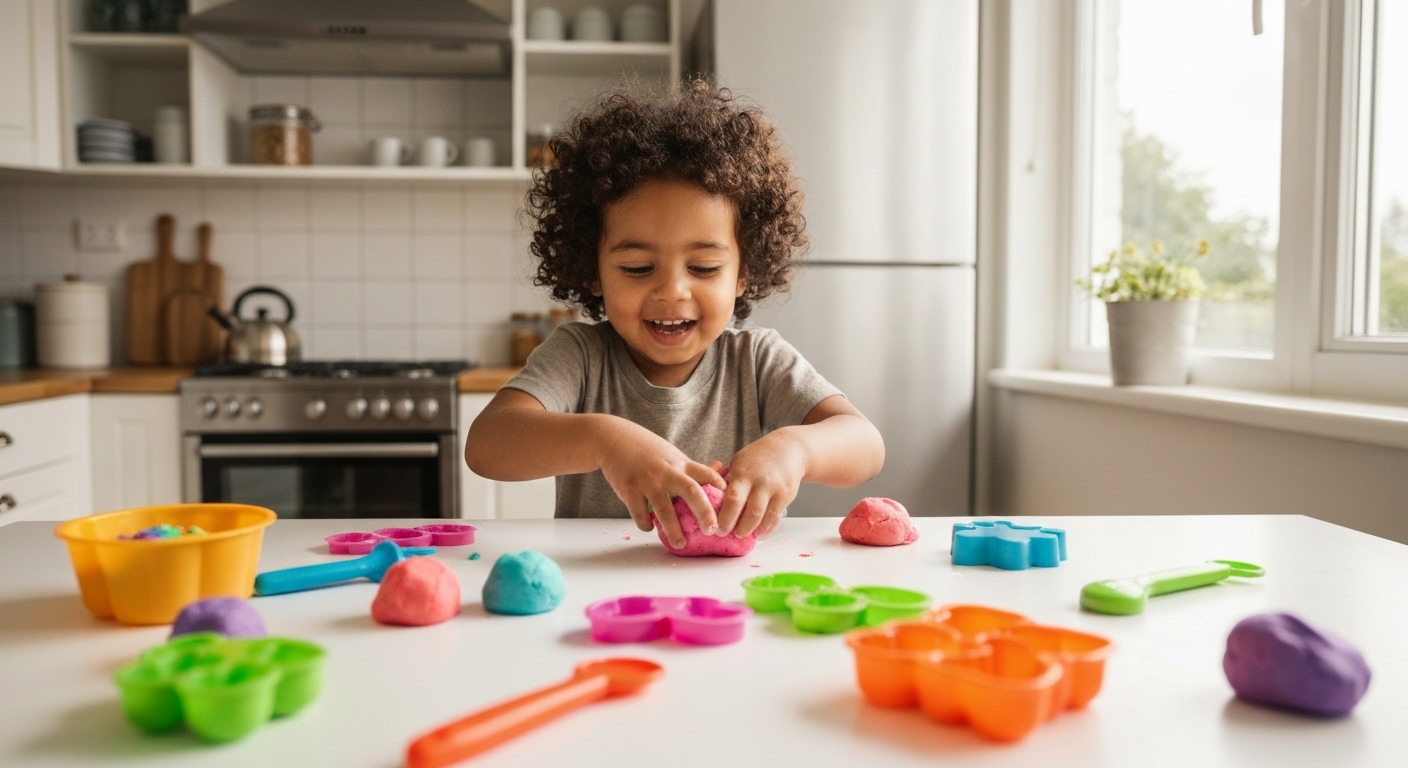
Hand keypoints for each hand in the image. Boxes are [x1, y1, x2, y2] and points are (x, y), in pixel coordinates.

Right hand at [594, 417, 724, 548]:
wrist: (613, 438)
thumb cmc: (646, 449)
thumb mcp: (671, 454)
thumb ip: (688, 469)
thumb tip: (716, 478)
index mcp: (680, 463)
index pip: (706, 474)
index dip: (720, 487)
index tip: (730, 502)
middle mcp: (667, 472)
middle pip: (691, 492)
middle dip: (704, 512)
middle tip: (713, 530)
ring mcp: (648, 482)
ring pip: (664, 510)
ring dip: (674, 530)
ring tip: (681, 544)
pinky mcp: (629, 490)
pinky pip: (640, 514)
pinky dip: (646, 524)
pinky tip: (649, 526)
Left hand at [716, 430, 806, 537]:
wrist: (787, 449)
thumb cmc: (757, 459)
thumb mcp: (738, 462)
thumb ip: (726, 480)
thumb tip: (708, 500)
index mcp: (743, 473)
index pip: (732, 498)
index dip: (724, 517)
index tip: (715, 528)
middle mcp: (760, 481)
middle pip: (748, 511)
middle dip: (736, 527)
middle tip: (725, 534)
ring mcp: (774, 489)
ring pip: (762, 517)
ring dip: (750, 530)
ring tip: (741, 534)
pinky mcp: (786, 495)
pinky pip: (775, 517)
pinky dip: (766, 528)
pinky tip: (758, 532)